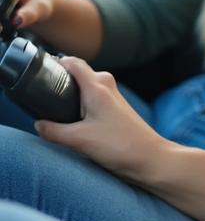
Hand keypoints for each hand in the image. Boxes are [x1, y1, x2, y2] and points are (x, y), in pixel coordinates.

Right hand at [35, 57, 169, 184]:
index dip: (55, 63)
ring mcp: (113, 96)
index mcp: (97, 87)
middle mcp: (107, 86)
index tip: (39, 72)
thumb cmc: (119, 146)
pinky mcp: (116, 108)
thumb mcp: (78, 140)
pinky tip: (73, 120)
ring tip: (55, 111)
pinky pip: (93, 98)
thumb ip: (53, 131)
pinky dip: (81, 105)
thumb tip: (38, 124)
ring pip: (85, 88)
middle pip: (78, 74)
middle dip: (60, 82)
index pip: (73, 62)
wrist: (150, 158)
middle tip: (42, 97)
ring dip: (71, 96)